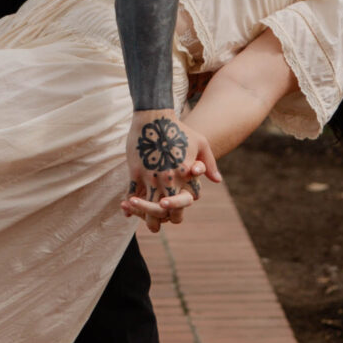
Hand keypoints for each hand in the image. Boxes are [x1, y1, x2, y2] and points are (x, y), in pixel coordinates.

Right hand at [123, 109, 220, 226]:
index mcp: (185, 174)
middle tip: (156, 227)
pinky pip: (132, 194)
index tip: (172, 216)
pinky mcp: (136, 172)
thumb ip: (208, 164)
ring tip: (143, 222)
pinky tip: (126, 210)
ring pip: (148, 206)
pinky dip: (128, 205)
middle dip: (160, 221)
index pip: (185, 202)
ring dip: (144, 217)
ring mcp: (151, 176)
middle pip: (165, 210)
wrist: (154, 116)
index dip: (178, 211)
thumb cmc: (179, 129)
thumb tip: (217, 181)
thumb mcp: (201, 143)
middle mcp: (169, 179)